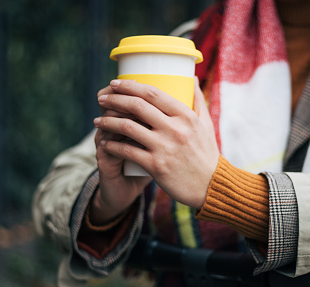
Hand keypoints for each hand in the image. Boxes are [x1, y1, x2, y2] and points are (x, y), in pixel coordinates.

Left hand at [94, 78, 219, 208]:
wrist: (211, 186)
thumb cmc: (207, 154)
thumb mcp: (206, 124)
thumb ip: (197, 100)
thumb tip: (191, 77)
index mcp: (186, 115)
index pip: (153, 93)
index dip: (130, 86)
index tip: (116, 83)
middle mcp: (175, 128)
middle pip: (137, 106)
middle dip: (114, 99)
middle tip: (102, 98)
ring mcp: (164, 147)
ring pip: (128, 127)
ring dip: (108, 122)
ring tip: (98, 121)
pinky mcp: (156, 165)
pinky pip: (127, 151)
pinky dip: (112, 146)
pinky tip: (104, 143)